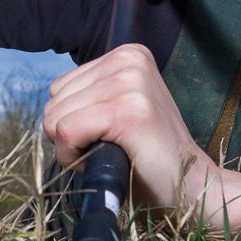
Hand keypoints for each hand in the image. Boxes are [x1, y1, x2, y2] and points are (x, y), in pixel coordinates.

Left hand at [42, 43, 210, 205]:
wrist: (191, 186)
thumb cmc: (148, 156)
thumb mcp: (118, 108)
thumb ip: (88, 95)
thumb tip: (48, 103)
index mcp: (128, 54)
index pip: (59, 88)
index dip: (74, 121)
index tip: (109, 134)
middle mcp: (129, 60)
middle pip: (54, 102)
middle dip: (71, 135)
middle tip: (112, 148)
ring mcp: (131, 83)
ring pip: (55, 118)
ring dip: (74, 148)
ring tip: (113, 153)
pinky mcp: (128, 111)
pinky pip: (66, 132)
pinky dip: (73, 157)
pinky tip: (104, 160)